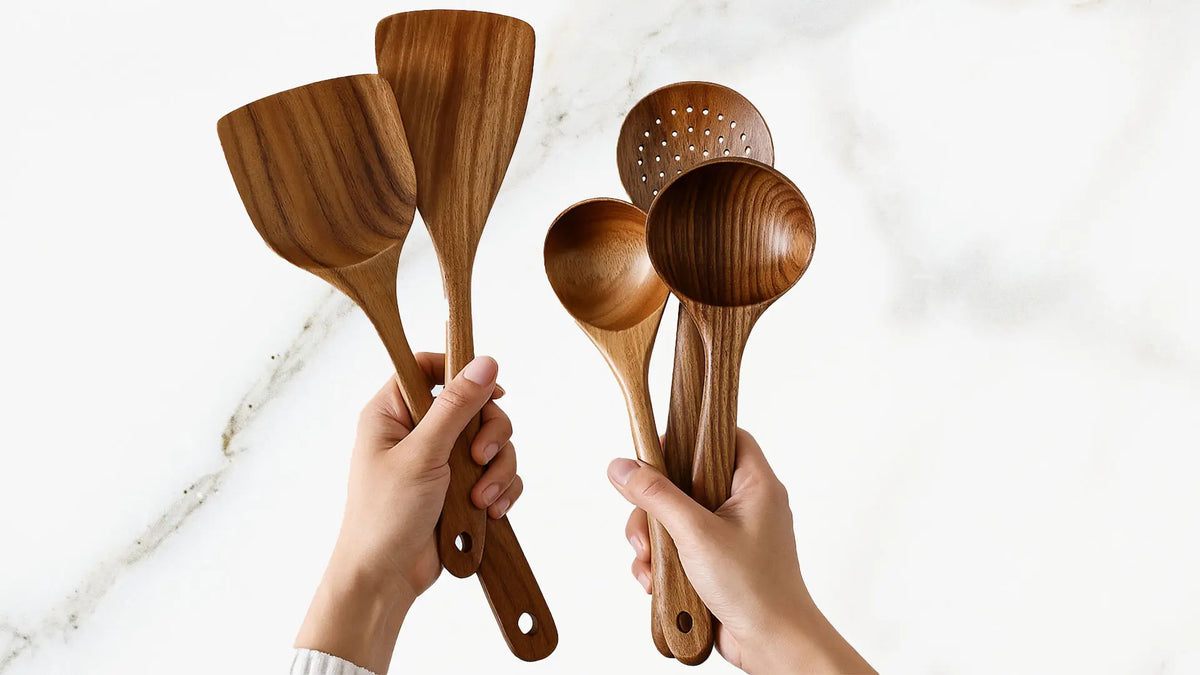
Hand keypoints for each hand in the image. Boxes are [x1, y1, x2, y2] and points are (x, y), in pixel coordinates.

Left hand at [296, 354, 520, 673]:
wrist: (386, 579)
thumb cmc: (385, 516)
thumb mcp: (422, 454)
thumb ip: (456, 406)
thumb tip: (484, 363)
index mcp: (392, 412)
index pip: (429, 367)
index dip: (462, 372)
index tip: (491, 390)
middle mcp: (417, 431)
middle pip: (474, 406)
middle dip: (489, 434)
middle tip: (481, 458)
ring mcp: (441, 461)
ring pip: (491, 442)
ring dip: (497, 470)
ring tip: (482, 499)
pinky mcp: (460, 488)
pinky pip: (497, 474)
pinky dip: (501, 490)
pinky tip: (491, 510)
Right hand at [609, 429, 873, 673]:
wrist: (772, 644)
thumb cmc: (754, 587)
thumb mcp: (696, 533)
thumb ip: (657, 496)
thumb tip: (623, 466)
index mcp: (754, 485)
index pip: (724, 437)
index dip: (689, 436)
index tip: (657, 448)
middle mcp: (744, 505)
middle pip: (686, 480)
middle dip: (655, 504)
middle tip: (642, 523)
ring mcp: (730, 534)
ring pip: (676, 517)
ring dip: (653, 539)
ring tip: (647, 563)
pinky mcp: (716, 562)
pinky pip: (679, 547)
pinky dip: (662, 562)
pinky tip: (654, 582)